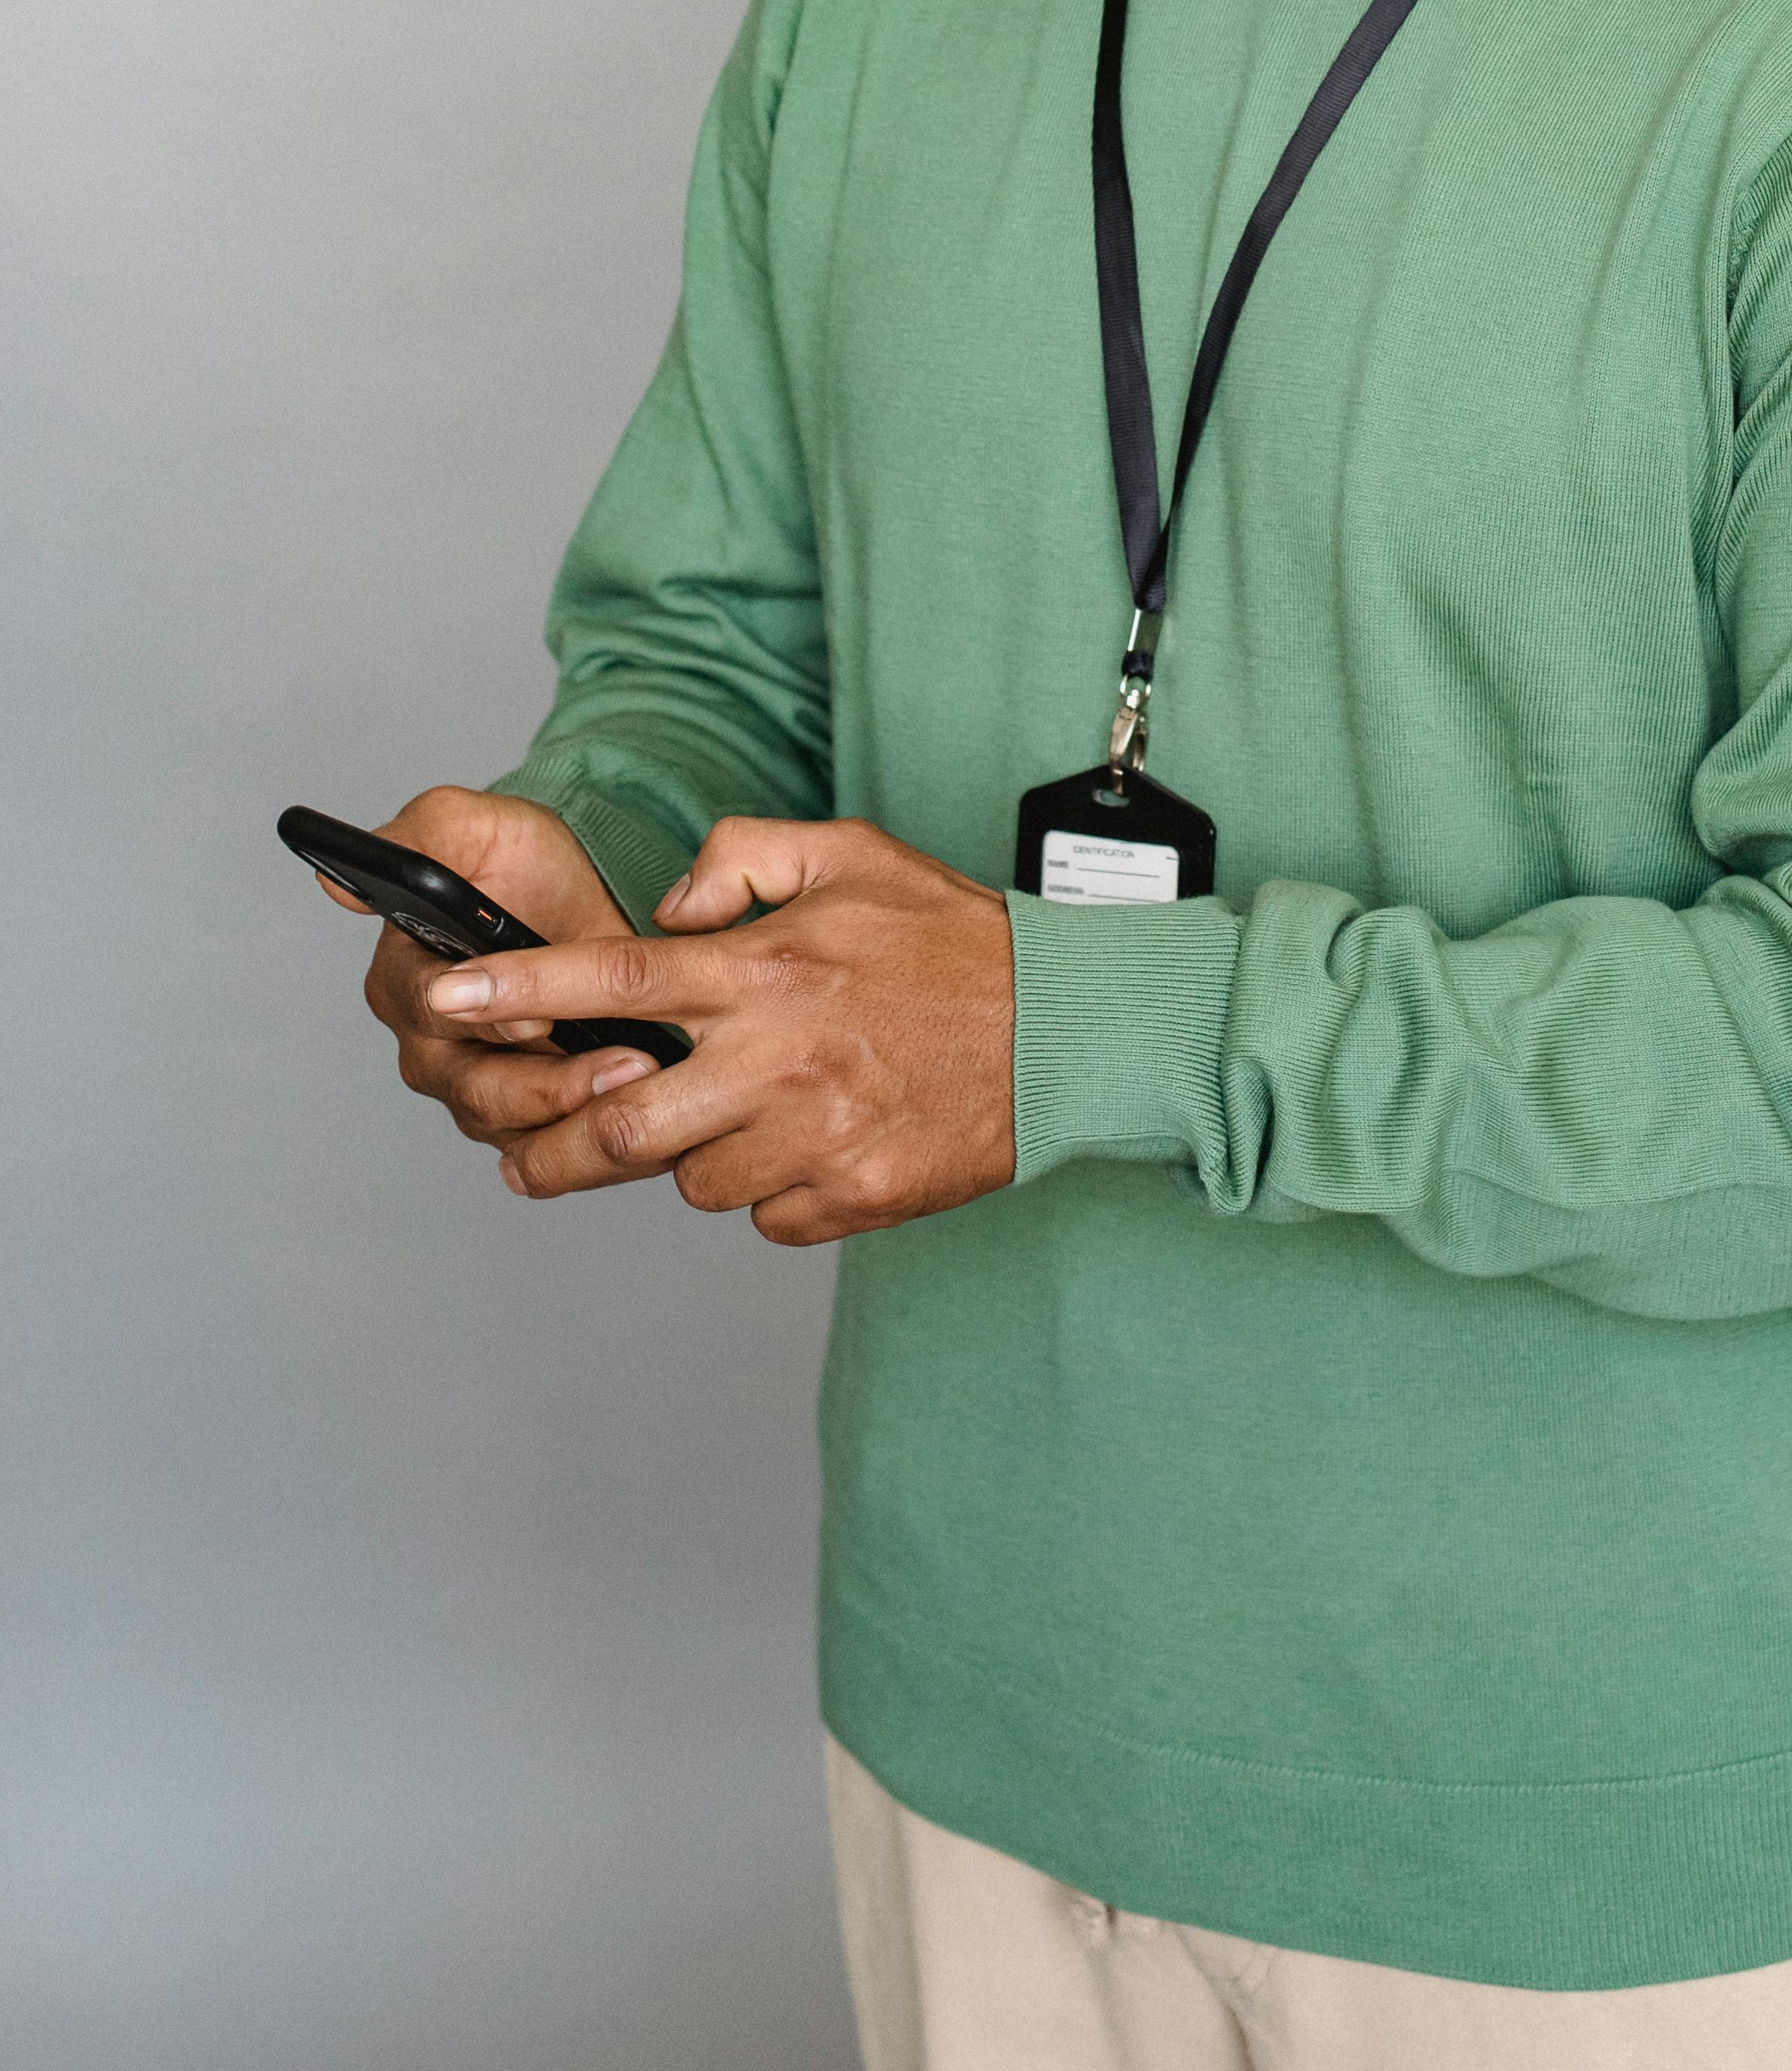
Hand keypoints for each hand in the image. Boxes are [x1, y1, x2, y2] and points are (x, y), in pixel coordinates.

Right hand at [345, 785, 651, 1162]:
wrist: (584, 889)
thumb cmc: (521, 860)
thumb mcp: (469, 825)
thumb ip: (414, 839)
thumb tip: (334, 884)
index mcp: (406, 981)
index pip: (433, 1013)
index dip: (487, 1018)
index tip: (538, 1019)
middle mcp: (433, 1045)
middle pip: (476, 1089)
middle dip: (550, 1084)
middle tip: (626, 1063)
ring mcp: (479, 1086)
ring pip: (516, 1127)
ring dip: (582, 1113)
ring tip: (647, 1081)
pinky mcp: (528, 1115)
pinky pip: (552, 1146)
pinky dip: (597, 1133)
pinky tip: (647, 1110)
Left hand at [420, 817, 1015, 1244]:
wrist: (1069, 1030)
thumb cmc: (954, 938)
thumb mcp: (851, 854)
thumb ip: (740, 860)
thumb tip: (666, 909)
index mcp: (766, 969)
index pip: (613, 976)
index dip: (515, 990)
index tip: (442, 997)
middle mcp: (777, 1057)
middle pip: (617, 1124)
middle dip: (550, 1143)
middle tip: (524, 1148)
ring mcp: (815, 1138)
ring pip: (689, 1180)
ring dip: (688, 1155)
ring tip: (735, 1115)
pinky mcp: (852, 1198)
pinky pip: (764, 1216)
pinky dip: (765, 1190)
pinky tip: (807, 1144)